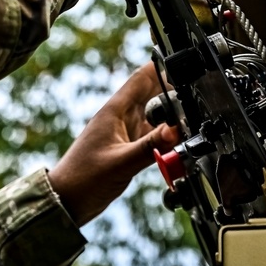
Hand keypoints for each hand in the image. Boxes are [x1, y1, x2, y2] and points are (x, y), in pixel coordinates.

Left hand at [48, 62, 179, 225]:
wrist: (67, 201)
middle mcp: (122, 117)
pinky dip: (167, 138)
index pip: (142, 78)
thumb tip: (175, 131)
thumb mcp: (120, 162)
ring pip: (156, 117)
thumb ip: (149, 147)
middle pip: (154, 95)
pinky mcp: (129, 149)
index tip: (184, 64)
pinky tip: (178, 145)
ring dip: (172, 119)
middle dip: (175, 94)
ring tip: (192, 123)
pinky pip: (154, 137)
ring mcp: (126, 133)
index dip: (162, 67)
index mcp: (115, 111)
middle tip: (199, 98)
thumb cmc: (82, 179)